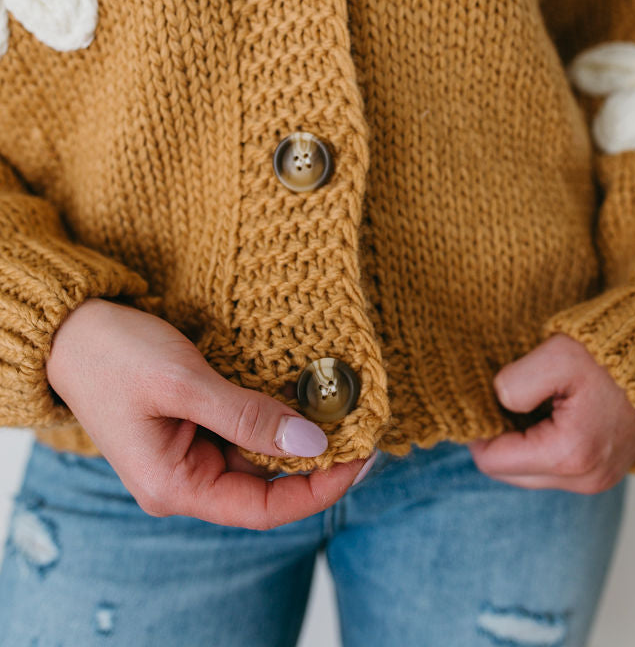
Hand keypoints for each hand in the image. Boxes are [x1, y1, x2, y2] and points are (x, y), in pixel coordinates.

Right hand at [46, 298, 369, 527]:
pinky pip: (244, 428)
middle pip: (267, 483)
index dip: (319, 489)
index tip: (360, 457)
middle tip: (360, 420)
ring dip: (296, 431)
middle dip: (315, 456)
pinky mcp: (193, 425)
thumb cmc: (114, 357)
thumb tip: (313, 442)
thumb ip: (247, 416)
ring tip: (339, 401)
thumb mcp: (184, 384)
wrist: (70, 329)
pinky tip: (302, 390)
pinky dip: (274, 412)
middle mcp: (185, 479)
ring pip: (259, 453)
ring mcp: (190, 452)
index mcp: (175, 487)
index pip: (263, 508)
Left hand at [468, 334, 634, 493]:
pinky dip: (540, 447)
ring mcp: (595, 481)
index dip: (478, 432)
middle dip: (497, 442)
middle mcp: (583, 479)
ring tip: (528, 406)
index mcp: (567, 454)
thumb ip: (515, 383)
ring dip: (519, 445)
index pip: (493, 462)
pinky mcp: (601, 474)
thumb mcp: (555, 357)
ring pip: (529, 475)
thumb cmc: (607, 358)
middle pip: (508, 474)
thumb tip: (497, 403)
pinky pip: (552, 470)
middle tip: (501, 403)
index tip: (481, 403)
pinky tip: (545, 415)